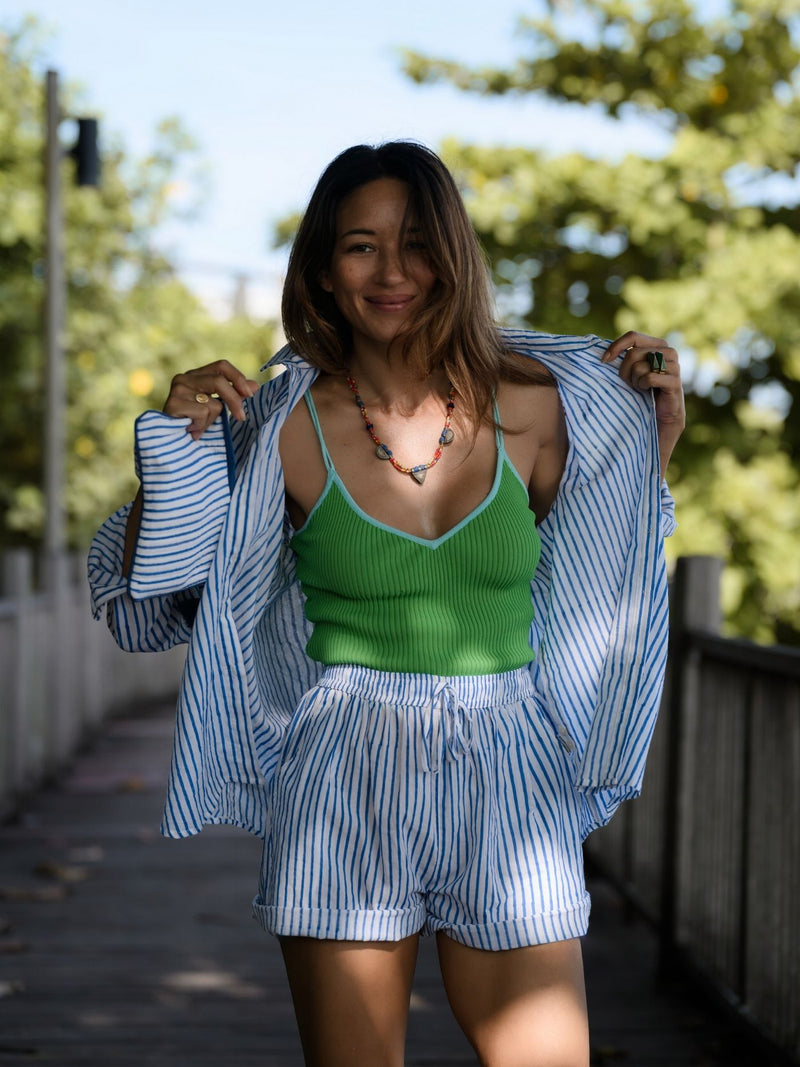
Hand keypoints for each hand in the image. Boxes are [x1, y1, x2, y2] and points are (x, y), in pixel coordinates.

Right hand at [164, 360, 258, 439]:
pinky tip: (189, 430)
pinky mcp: (174, 404)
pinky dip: (201, 426)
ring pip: (213, 403)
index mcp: (195, 375)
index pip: (221, 366)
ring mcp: (178, 390)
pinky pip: (203, 414)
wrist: (169, 444)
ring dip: (211, 420)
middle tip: (241, 418)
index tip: (250, 394)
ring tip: (198, 426)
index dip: (238, 378)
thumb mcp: (216, 408)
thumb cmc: (193, 424)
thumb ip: (234, 395)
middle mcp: (184, 378)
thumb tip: (256, 385)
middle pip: (219, 381)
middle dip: (235, 400)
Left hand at [602, 331, 685, 476]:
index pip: (633, 336)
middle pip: (634, 353)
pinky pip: (650, 377)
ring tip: (640, 388)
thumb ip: (624, 357)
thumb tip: (603, 352)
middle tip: (628, 383)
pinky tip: (647, 392)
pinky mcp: (675, 382)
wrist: (659, 418)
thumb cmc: (642, 393)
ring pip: (641, 365)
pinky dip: (643, 385)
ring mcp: (674, 366)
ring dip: (635, 380)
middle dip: (624, 370)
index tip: (603, 361)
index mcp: (658, 344)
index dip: (616, 346)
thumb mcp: (631, 372)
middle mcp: (669, 351)